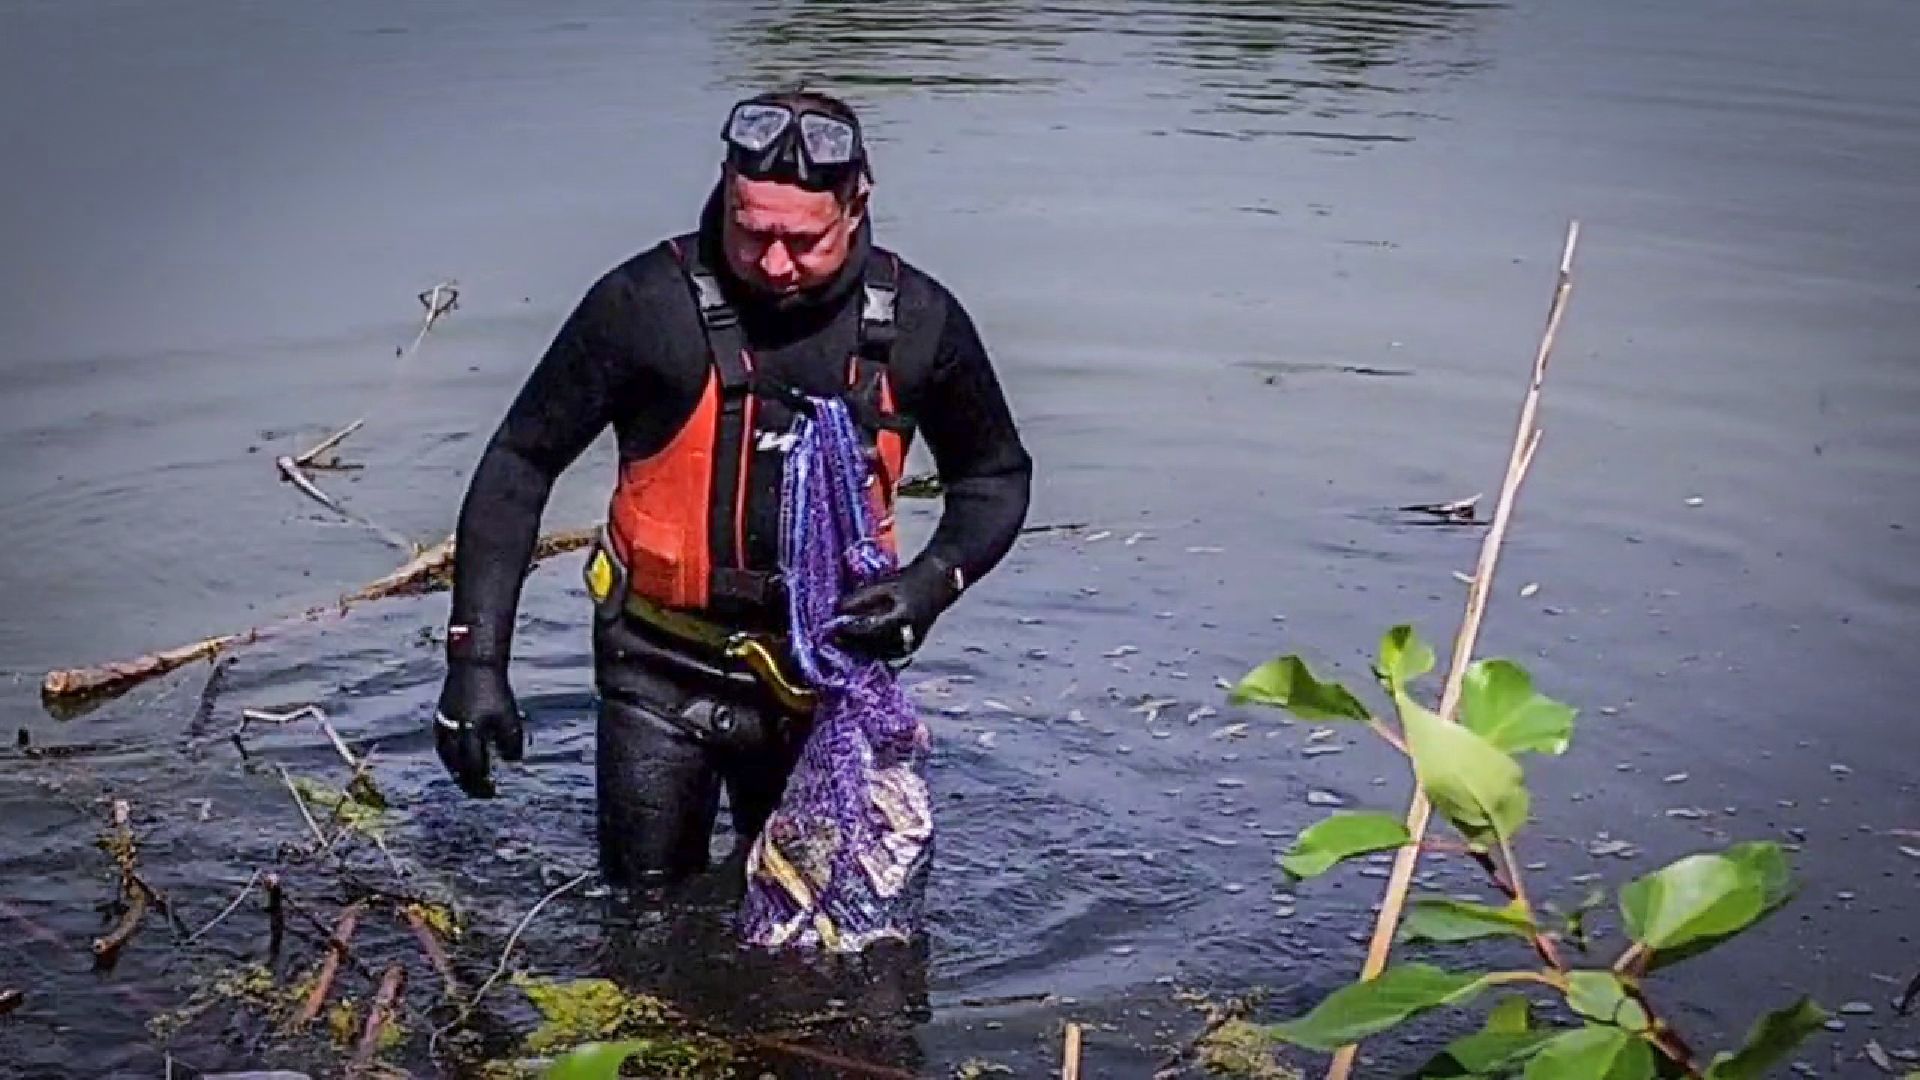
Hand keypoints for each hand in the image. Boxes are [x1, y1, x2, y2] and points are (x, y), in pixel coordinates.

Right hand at [433, 660, 525, 797]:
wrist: (473, 666)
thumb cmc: (494, 691)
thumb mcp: (509, 717)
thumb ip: (511, 742)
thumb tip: (511, 763)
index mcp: (470, 733)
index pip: (474, 768)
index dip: (482, 783)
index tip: (491, 793)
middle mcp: (452, 733)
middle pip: (457, 768)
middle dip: (469, 783)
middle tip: (480, 793)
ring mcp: (442, 726)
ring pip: (447, 759)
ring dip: (458, 773)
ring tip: (469, 781)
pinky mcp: (439, 720)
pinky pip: (442, 747)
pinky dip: (451, 759)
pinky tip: (459, 762)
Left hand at [832, 557, 962, 661]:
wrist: (937, 584)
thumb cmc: (908, 581)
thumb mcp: (883, 585)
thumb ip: (860, 599)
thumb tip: (837, 611)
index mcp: (901, 617)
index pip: (869, 630)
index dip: (849, 632)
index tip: (832, 629)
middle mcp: (908, 635)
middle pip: (872, 646)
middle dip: (852, 642)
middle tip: (834, 638)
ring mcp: (911, 644)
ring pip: (879, 652)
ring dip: (860, 648)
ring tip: (844, 641)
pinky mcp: (911, 648)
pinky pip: (887, 654)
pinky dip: (873, 650)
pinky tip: (860, 644)